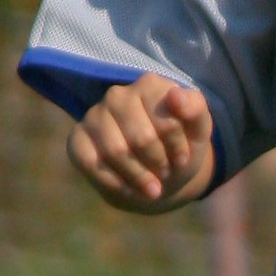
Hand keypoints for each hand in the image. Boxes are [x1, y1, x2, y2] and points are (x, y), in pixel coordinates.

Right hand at [67, 73, 215, 212]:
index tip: (182, 159)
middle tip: (165, 174)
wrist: (156, 174)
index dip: (178, 149)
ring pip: (116, 152)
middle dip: (158, 164)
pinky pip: (91, 164)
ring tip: (152, 187)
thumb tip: (175, 95)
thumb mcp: (198, 131)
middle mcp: (118, 95)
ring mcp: (94, 115)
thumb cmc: (178, 147)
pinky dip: (114, 183)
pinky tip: (129, 189)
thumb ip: (195, 109)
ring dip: (138, 177)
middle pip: (141, 138)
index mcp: (149, 85)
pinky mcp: (77, 139)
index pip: (167, 122)